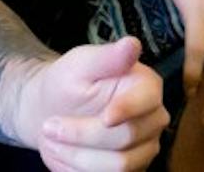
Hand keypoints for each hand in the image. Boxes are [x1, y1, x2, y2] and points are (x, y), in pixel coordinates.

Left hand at [23, 37, 166, 171]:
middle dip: (83, 135)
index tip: (104, 117)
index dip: (126, 111)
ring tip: (51, 140)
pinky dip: (78, 170)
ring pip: (119, 166)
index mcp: (148, 86)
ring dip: (77, 156)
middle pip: (127, 138)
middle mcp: (153, 119)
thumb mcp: (80, 64)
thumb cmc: (67, 82)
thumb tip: (133, 44)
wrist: (52, 111)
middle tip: (49, 127)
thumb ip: (106, 57)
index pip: (146, 102)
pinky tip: (62, 154)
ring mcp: (145, 149)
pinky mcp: (132, 170)